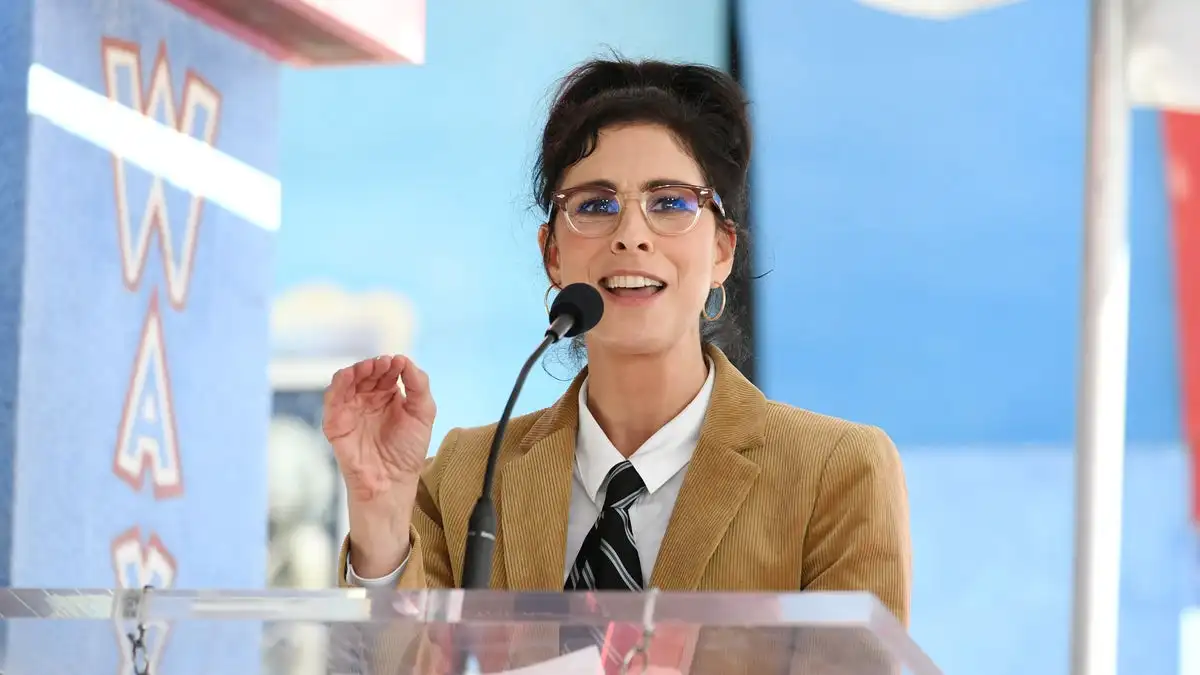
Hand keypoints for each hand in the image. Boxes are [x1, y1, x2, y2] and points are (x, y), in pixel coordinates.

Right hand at [324, 355, 435, 571]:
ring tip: (369, 367)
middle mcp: (368, 400)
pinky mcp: (336, 422)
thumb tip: (403, 359)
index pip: (387, 372)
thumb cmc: (408, 451)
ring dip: (356, 370)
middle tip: (383, 364)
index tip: (398, 362)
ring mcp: (351, 410)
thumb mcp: (423, 413)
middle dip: (375, 366)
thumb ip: (418, 385)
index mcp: (389, 396)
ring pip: (348, 381)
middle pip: (367, 374)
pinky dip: (338, 385)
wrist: (391, 482)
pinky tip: (348, 376)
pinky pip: (332, 399)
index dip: (392, 364)